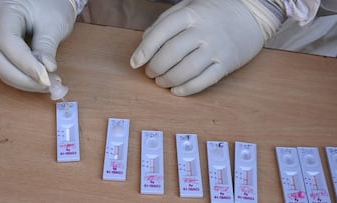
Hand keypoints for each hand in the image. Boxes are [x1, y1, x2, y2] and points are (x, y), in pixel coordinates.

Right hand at [0, 0, 75, 91]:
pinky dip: (24, 79)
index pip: (8, 42)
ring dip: (24, 82)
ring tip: (49, 85)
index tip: (45, 78)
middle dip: (23, 78)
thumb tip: (47, 70)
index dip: (25, 63)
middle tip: (48, 86)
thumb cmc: (52, 7)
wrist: (50, 2)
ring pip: (0, 68)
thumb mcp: (54, 24)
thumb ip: (47, 46)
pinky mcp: (1, 50)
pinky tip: (42, 82)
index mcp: (4, 12)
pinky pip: (6, 69)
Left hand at [130, 0, 265, 95]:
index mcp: (191, 14)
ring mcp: (216, 48)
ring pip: (185, 71)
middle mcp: (203, 31)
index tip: (135, 63)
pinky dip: (187, 89)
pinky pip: (204, 81)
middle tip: (150, 73)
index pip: (160, 34)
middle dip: (154, 68)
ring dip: (168, 80)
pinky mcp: (226, 63)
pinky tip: (177, 90)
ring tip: (161, 82)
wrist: (251, 14)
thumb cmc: (214, 11)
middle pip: (170, 55)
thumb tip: (145, 42)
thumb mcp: (188, 6)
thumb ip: (165, 21)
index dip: (143, 51)